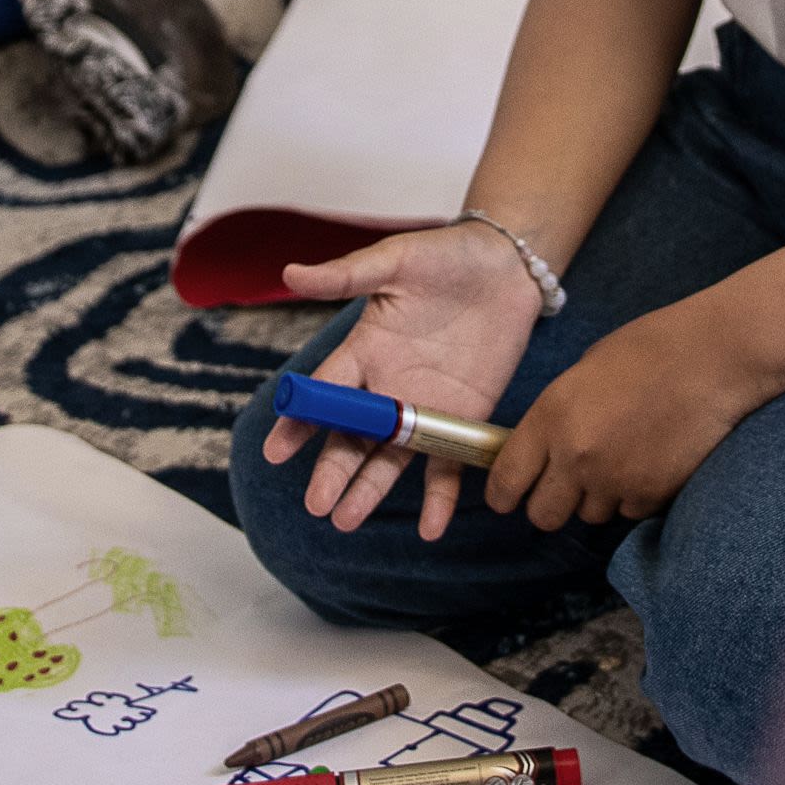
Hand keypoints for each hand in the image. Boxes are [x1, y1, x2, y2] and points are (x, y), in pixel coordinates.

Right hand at [263, 222, 545, 538]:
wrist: (508, 265)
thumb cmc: (447, 255)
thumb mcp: (395, 260)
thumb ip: (347, 274)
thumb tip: (290, 273)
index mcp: (364, 350)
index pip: (325, 394)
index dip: (299, 422)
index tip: (276, 451)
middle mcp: (388, 387)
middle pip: (352, 437)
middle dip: (332, 470)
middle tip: (316, 504)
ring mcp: (423, 407)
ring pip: (389, 458)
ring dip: (368, 490)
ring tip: (345, 521)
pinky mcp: (461, 418)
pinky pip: (446, 465)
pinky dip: (439, 498)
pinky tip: (431, 528)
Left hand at [489, 296, 766, 530]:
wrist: (714, 357)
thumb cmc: (650, 349)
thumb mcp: (583, 372)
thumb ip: (558, 416)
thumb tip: (545, 449)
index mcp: (551, 416)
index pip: (506, 481)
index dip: (504, 495)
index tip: (509, 496)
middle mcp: (576, 456)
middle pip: (543, 516)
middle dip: (551, 504)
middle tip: (568, 483)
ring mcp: (615, 480)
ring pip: (590, 516)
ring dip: (598, 497)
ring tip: (623, 457)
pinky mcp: (652, 495)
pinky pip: (630, 512)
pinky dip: (635, 495)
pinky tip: (651, 460)